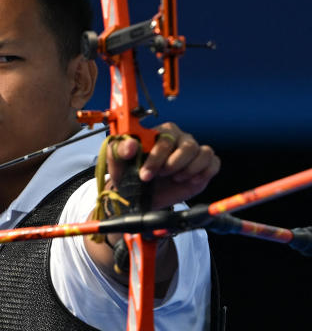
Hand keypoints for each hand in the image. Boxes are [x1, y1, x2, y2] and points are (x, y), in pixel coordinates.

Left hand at [106, 122, 220, 209]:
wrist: (141, 196)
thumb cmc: (130, 176)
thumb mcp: (118, 165)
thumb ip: (118, 151)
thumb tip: (130, 144)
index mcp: (158, 134)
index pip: (165, 138)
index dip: (156, 157)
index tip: (145, 174)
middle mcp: (178, 139)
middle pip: (187, 145)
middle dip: (172, 164)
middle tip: (160, 177)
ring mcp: (193, 151)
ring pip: (203, 152)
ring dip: (188, 170)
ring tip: (174, 178)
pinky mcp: (204, 164)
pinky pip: (213, 162)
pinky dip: (203, 173)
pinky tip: (189, 180)